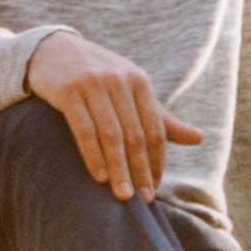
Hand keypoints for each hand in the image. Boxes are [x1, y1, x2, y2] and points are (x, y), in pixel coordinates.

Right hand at [28, 28, 198, 200]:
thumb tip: (199, 139)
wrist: (51, 50)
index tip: (155, 187)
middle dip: (141, 170)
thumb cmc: (97, 76)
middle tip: (143, 200)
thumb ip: (161, 118)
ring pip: (111, 134)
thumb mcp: (131, 90)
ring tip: (123, 195)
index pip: (155, 129)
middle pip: (135, 135)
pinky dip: (93, 155)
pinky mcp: (68, 90)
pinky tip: (100, 176)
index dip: (157, 161)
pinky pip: (84, 129)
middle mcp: (120, 81)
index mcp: (139, 82)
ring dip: (119, 168)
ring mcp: (93, 84)